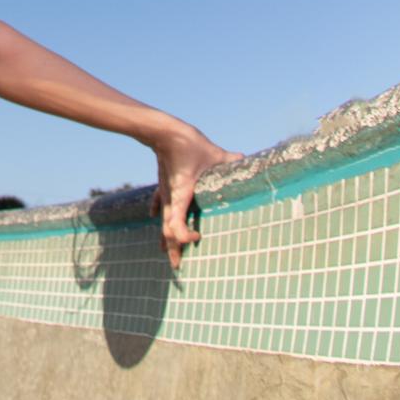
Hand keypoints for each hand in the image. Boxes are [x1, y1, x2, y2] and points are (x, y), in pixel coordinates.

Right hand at [148, 123, 243, 270]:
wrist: (162, 131)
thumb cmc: (187, 144)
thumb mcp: (213, 154)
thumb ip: (230, 160)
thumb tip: (246, 160)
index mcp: (180, 196)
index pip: (175, 226)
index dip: (183, 237)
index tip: (197, 237)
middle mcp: (170, 198)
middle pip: (168, 230)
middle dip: (173, 249)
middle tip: (177, 267)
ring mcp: (165, 192)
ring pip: (163, 219)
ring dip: (165, 235)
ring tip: (166, 251)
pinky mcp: (164, 182)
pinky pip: (160, 201)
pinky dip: (159, 210)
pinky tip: (154, 215)